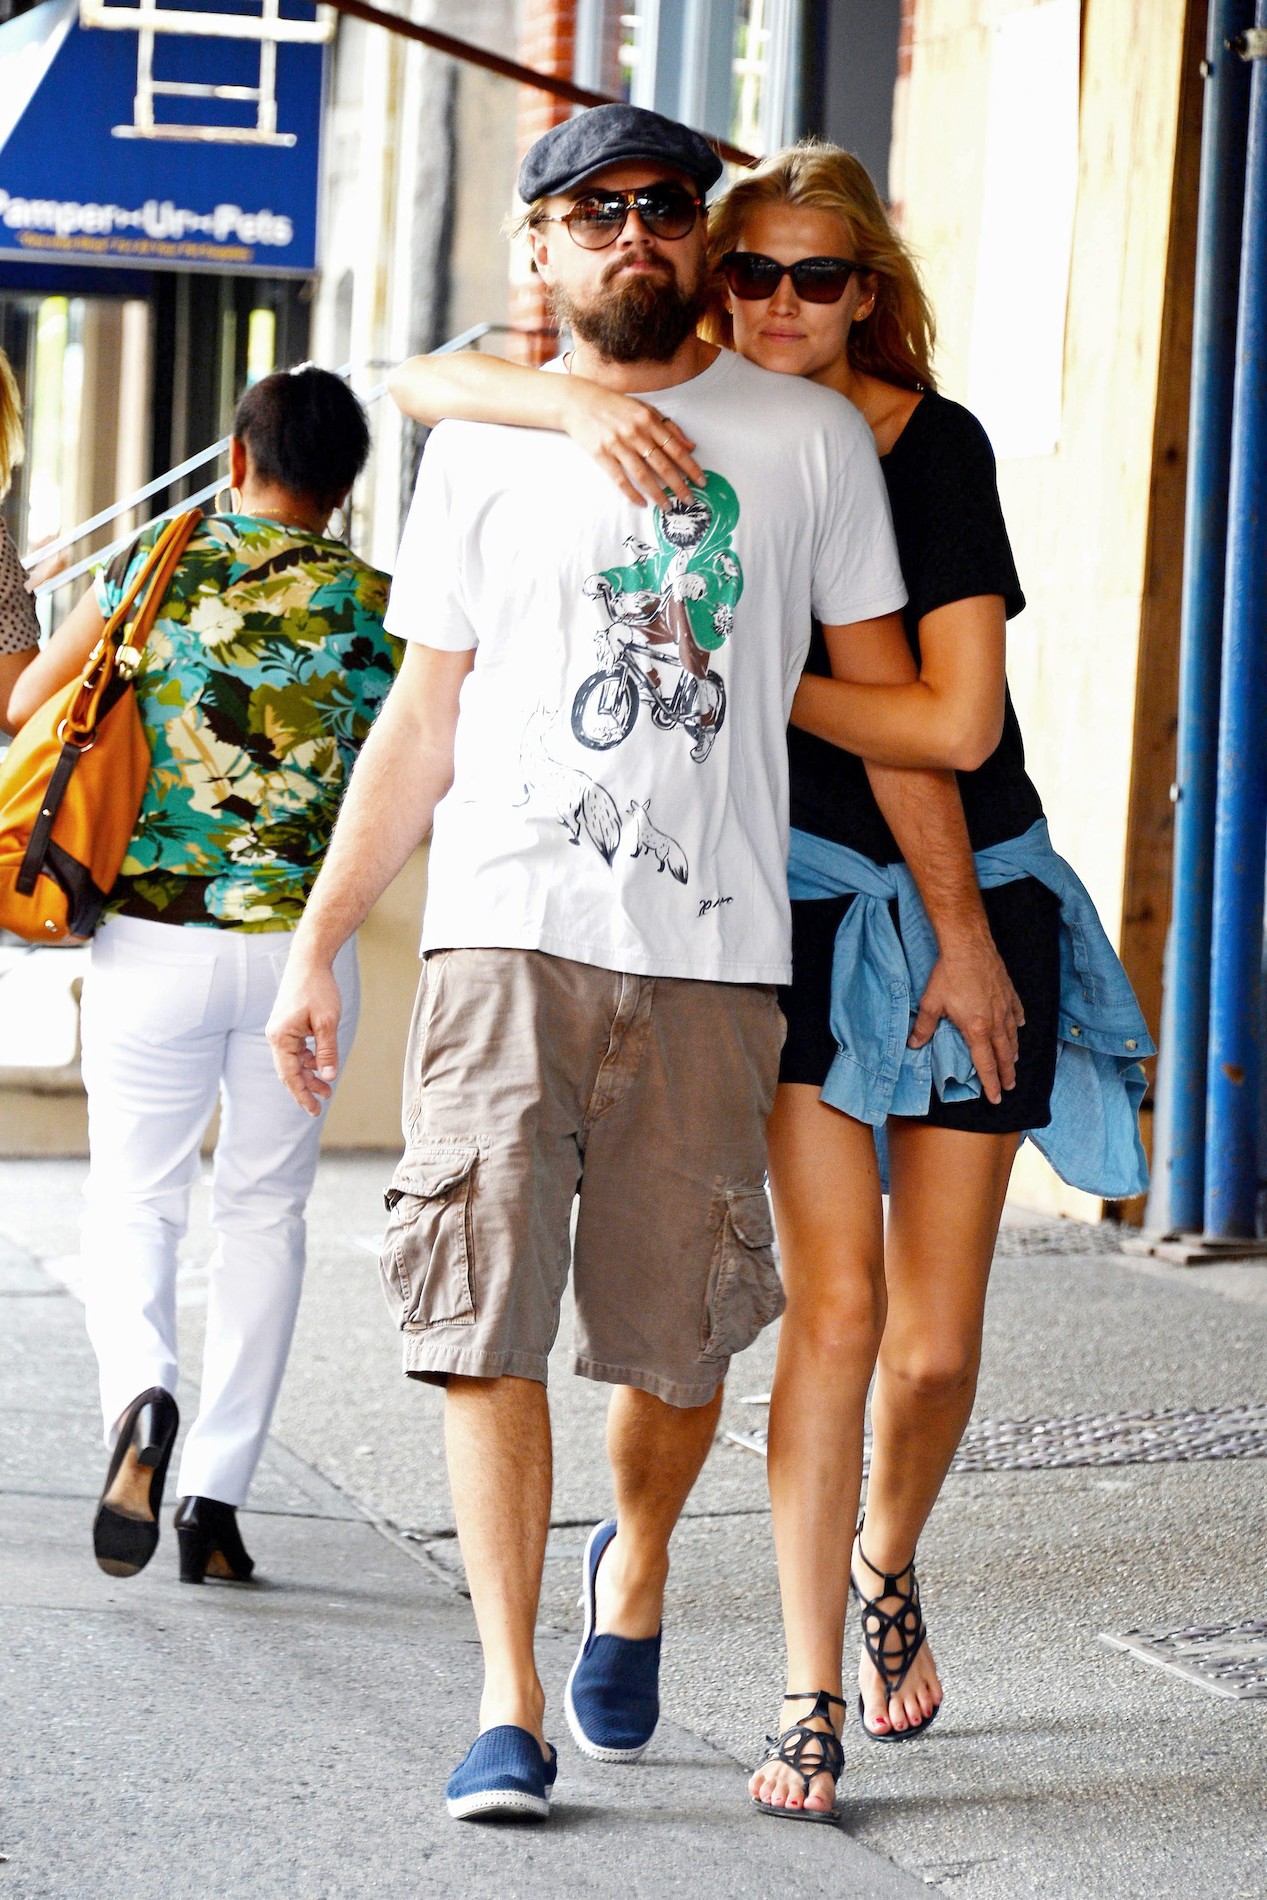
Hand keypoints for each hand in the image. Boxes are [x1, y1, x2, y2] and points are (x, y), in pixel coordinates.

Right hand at [266, 952, 342, 1116]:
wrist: (309, 961)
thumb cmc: (318, 990)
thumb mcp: (327, 1023)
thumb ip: (327, 1052)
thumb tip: (328, 1077)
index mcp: (280, 1038)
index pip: (290, 1076)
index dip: (302, 1095)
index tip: (314, 1111)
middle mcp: (276, 1036)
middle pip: (289, 1071)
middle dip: (306, 1088)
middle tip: (323, 1103)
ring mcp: (280, 1030)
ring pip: (294, 1061)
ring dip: (310, 1073)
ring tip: (327, 1086)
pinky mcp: (288, 1024)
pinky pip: (296, 1049)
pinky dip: (309, 1059)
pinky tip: (321, 1065)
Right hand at [561, 383, 703, 506]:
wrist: (578, 401)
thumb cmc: (614, 405)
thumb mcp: (644, 408)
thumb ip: (668, 426)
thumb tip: (691, 446)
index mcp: (649, 420)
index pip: (676, 448)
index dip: (690, 466)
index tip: (701, 481)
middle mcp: (636, 432)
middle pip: (662, 464)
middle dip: (679, 485)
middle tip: (689, 501)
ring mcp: (618, 444)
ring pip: (643, 474)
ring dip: (657, 493)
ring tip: (668, 507)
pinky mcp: (602, 454)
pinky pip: (620, 479)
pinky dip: (632, 493)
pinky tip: (642, 503)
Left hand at [908, 932, 1023, 1104]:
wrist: (969, 946)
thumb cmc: (948, 974)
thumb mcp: (931, 1003)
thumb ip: (924, 1027)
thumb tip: (913, 1045)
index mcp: (976, 1029)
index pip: (986, 1064)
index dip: (991, 1084)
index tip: (996, 1098)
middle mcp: (995, 1022)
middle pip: (1004, 1055)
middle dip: (1007, 1073)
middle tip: (1010, 1087)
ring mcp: (1005, 1006)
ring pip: (1012, 1036)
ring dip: (1013, 1052)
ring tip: (1013, 1063)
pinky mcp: (1009, 992)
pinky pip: (1016, 1012)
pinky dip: (1017, 1023)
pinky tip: (1018, 1028)